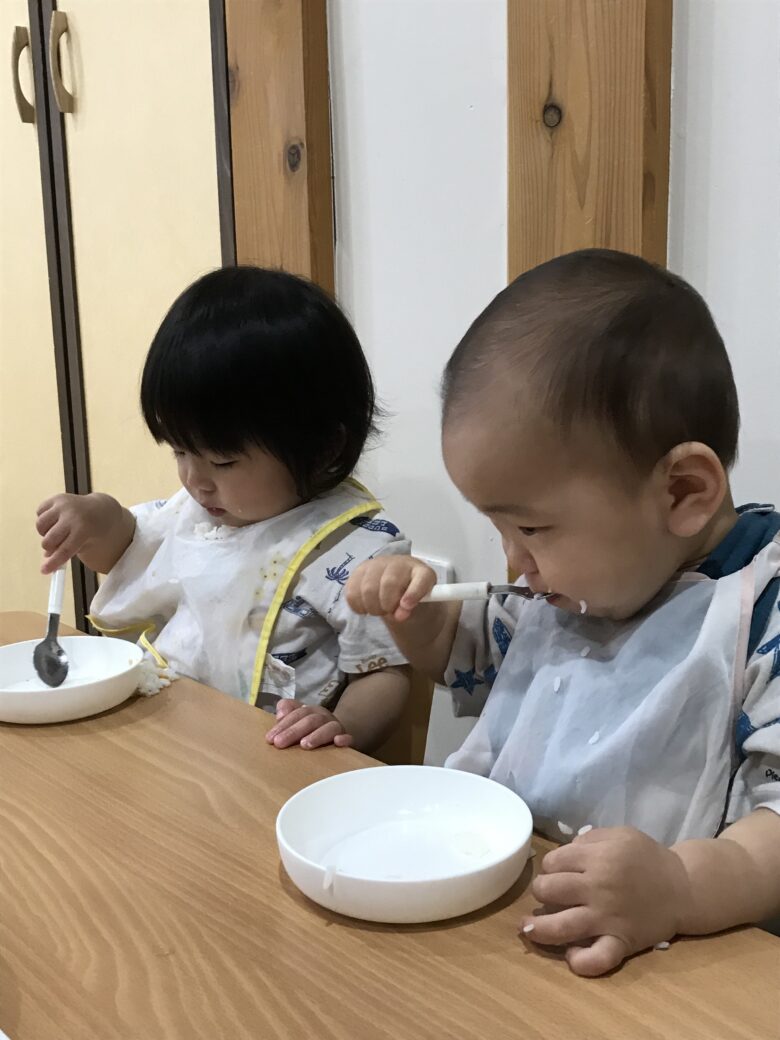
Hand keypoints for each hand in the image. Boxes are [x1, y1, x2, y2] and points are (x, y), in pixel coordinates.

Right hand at [36, 493, 121, 573]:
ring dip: (45, 533)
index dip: (53, 562)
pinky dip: (45, 520)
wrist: (101, 509)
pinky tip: (56, 520)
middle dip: (50, 547)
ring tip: (58, 531)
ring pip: (40, 525)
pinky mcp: (56, 498)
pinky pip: (39, 513)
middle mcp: (72, 515)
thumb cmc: (93, 531)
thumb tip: (47, 557)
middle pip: (49, 540)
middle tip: (56, 546)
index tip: (44, 571)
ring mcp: (63, 504)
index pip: (65, 549)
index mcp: (84, 529)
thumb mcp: (86, 544)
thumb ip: (67, 551)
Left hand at [266, 700, 353, 749]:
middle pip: (310, 720)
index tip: (270, 739)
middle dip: (293, 731)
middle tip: (280, 743)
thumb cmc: (311, 728)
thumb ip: (287, 712)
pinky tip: (338, 742)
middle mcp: (324, 716)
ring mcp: (336, 727)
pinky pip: (348, 737)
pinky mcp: (347, 738)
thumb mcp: (297, 718)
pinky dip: (344, 739)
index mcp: (310, 711)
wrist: (338, 732)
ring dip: (317, 735)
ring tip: (304, 745)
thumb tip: (279, 714)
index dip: (283, 725)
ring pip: (329, 727)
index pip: (296, 714)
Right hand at [346, 555, 436, 621]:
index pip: (421, 578)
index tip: (406, 608)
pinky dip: (357, 605)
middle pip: (389, 583)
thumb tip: (398, 615)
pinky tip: (365, 608)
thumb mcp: (418, 609)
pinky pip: (352, 591)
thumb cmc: (411, 601)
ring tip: (378, 611)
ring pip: (368, 588)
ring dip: (372, 607)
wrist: (397, 592)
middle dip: (387, 605)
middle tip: (388, 612)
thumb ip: (410, 612)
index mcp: (422, 572)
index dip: (414, 593)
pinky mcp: (360, 570)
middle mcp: (400, 563)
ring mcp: (378, 564)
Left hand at [521, 826, 690, 976]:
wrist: (683, 888)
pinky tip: (571, 955)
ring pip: (562, 926)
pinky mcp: (622, 943)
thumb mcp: (619, 834)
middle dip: (541, 891)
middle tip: (546, 895)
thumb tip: (561, 855)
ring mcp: (609, 918)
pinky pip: (598, 959)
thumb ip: (588, 840)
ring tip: (528, 928)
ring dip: (539, 928)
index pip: (552, 862)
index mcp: (599, 857)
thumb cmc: (646, 858)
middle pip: (549, 890)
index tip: (555, 871)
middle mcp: (599, 887)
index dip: (549, 866)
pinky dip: (581, 961)